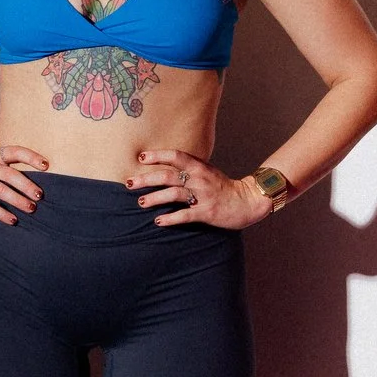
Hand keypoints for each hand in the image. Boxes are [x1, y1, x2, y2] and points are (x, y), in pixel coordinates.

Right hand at [0, 143, 48, 224]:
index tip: (46, 166)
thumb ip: (8, 156)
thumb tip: (39, 163)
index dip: (31, 157)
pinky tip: (13, 220)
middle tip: (40, 195)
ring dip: (17, 200)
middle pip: (10, 174)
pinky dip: (2, 213)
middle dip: (27, 185)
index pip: (15, 151)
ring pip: (0, 190)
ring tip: (31, 208)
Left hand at [127, 149, 271, 229]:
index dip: (157, 155)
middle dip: (146, 179)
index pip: (175, 156)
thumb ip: (188, 169)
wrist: (247, 201)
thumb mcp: (206, 172)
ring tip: (140, 203)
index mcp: (199, 167)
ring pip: (174, 194)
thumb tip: (163, 168)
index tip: (140, 157)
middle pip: (168, 175)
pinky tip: (158, 221)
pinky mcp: (207, 212)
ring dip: (154, 198)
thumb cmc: (222, 187)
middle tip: (129, 184)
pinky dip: (171, 218)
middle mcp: (199, 179)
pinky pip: (185, 215)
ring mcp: (203, 196)